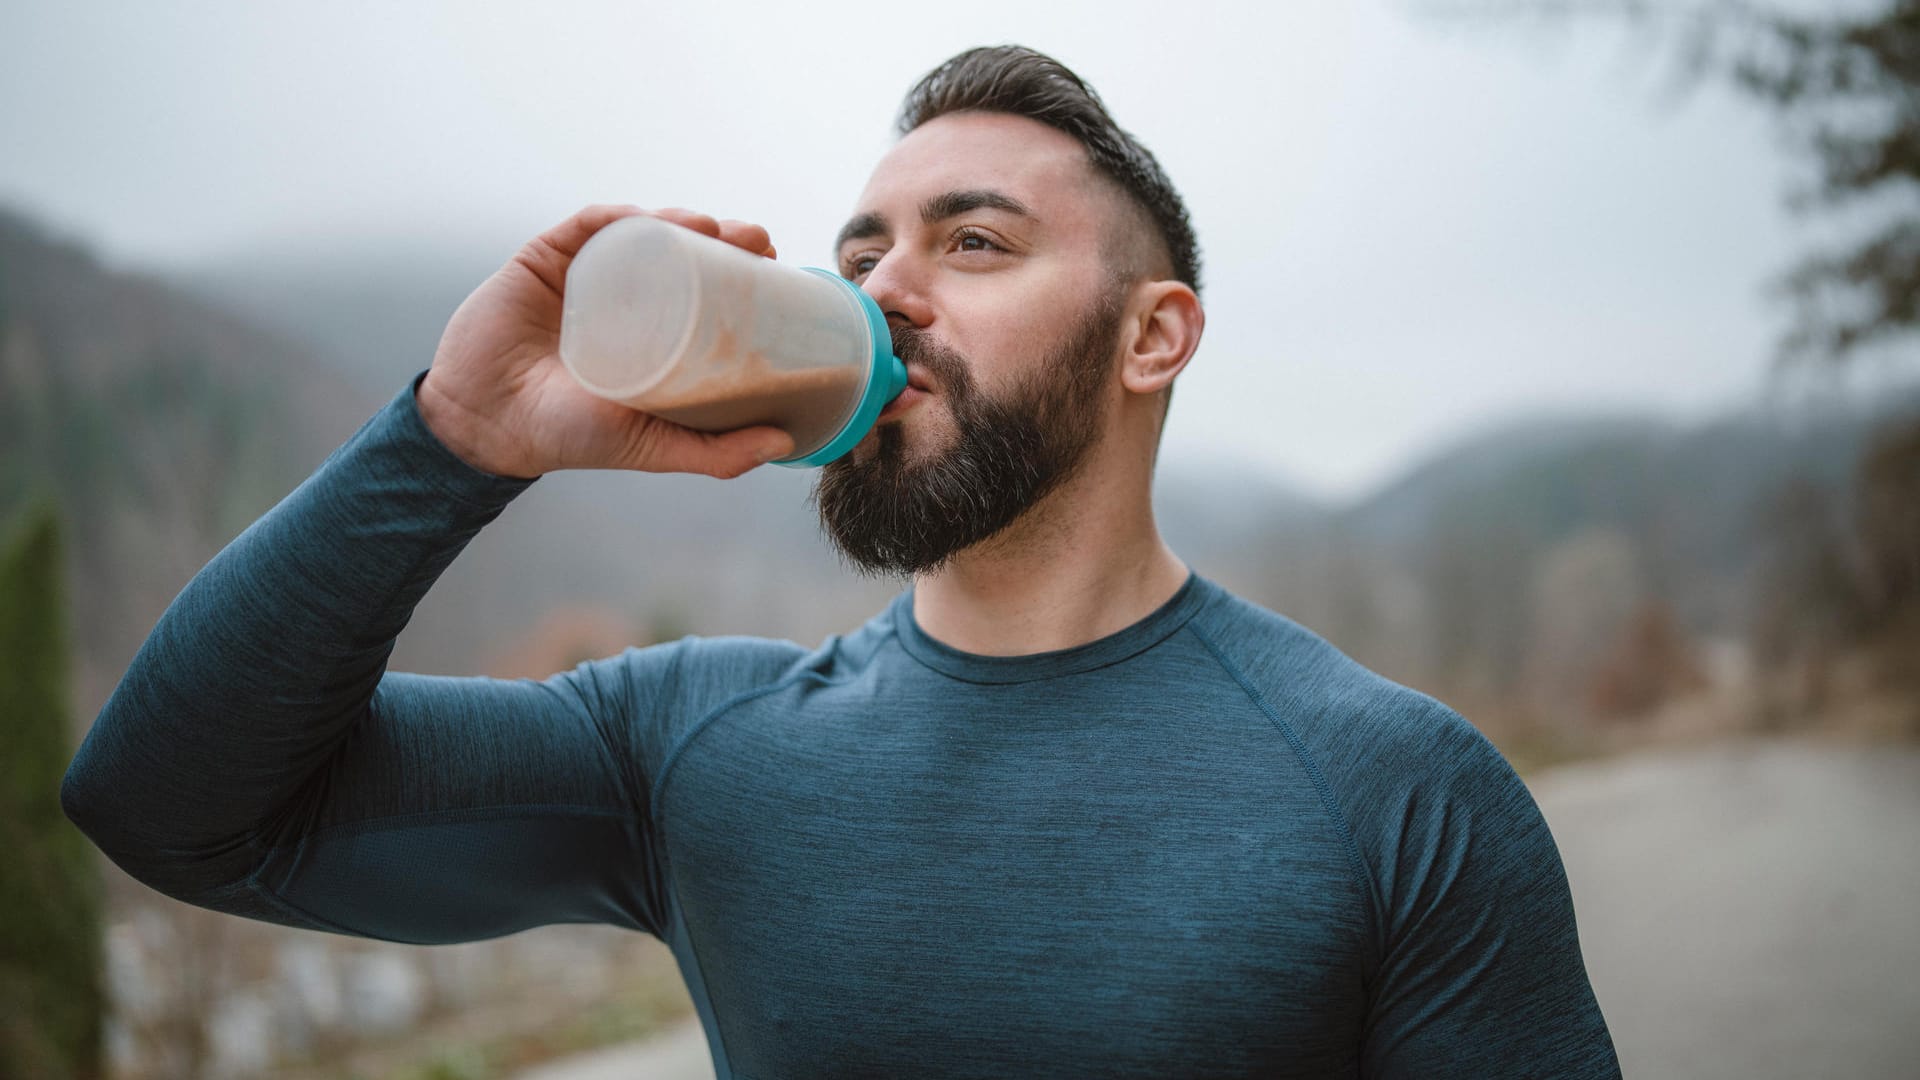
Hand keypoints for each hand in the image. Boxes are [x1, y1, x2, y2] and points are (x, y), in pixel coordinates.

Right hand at [417, 204, 794, 478]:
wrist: (486, 424)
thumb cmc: (568, 436)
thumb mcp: (652, 444)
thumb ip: (714, 453)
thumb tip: (785, 443)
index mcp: (650, 331)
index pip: (705, 289)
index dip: (742, 272)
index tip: (776, 265)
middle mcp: (622, 297)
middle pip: (680, 253)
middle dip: (723, 238)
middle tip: (758, 241)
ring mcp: (584, 275)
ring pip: (640, 232)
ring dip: (680, 220)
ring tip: (714, 226)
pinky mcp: (544, 259)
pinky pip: (585, 226)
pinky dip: (619, 217)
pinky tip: (648, 218)